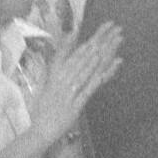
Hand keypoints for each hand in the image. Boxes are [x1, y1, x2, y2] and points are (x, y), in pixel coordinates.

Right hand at [26, 22, 121, 143]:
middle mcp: (62, 79)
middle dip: (102, 40)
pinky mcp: (77, 103)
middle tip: (116, 27)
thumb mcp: (46, 85)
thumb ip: (54, 68)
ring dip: (105, 52)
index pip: (75, 51)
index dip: (91, 38)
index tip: (105, 26)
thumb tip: (65, 54)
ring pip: (90, 67)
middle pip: (85, 55)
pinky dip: (105, 73)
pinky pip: (92, 85)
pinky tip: (116, 63)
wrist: (40, 131)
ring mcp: (69, 91)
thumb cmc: (42, 110)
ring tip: (118, 39)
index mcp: (55, 74)